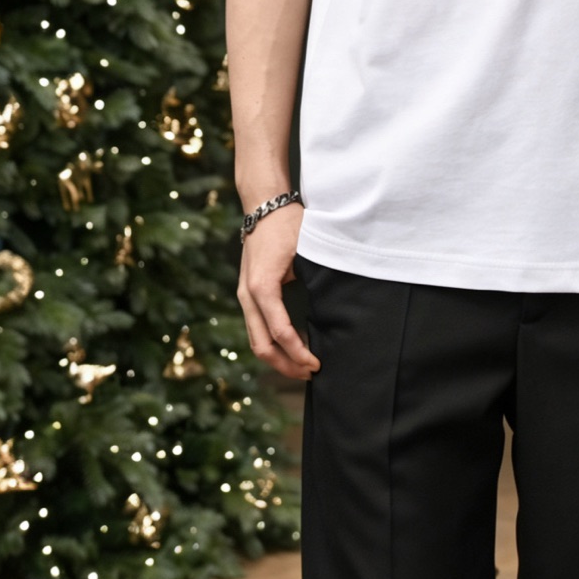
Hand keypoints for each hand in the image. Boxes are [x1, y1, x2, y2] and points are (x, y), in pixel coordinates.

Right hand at [236, 203, 318, 379]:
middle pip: (261, 346)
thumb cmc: (287, 224)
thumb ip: (314, 279)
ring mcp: (244, 296)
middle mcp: (247, 295)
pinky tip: (291, 347)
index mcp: (262, 286)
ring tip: (301, 367)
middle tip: (310, 374)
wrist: (263, 205)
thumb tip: (333, 310)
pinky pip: (256, 328)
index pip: (280, 331)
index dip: (298, 352)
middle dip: (286, 365)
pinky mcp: (247, 294)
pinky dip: (272, 343)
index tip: (316, 363)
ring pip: (255, 340)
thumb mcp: (305, 250)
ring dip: (277, 358)